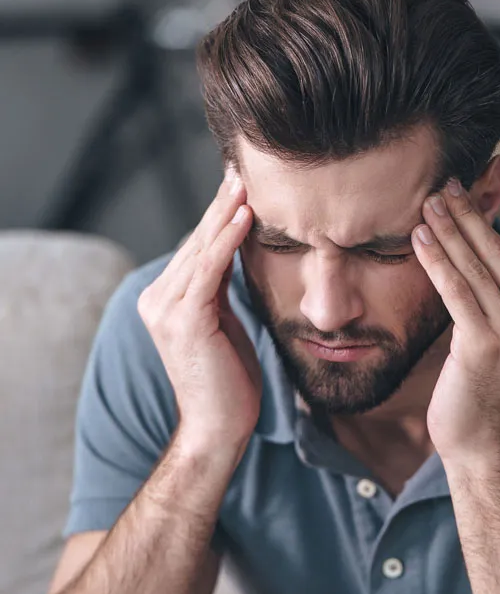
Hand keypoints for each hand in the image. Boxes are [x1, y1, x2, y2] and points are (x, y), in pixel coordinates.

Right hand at [137, 170, 259, 455]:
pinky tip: (245, 215)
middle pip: (198, 241)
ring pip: (202, 249)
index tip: (240, 181)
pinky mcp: (184, 320)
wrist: (219, 427)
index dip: (219, 214)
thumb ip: (223, 290)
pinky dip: (227, 240)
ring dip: (226, 212)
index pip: (198, 247)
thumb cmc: (230, 380)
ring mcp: (166, 309)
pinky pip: (210, 270)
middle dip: (222, 203)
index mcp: (166, 299)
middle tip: (242, 166)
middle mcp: (158, 298)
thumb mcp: (226, 323)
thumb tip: (239, 255)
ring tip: (246, 180)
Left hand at [412, 179, 499, 462]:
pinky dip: (437, 261)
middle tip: (440, 183)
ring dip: (447, 231)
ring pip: (474, 268)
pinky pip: (457, 291)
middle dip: (464, 215)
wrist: (479, 437)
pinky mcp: (484, 342)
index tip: (458, 188)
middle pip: (492, 253)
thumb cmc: (483, 381)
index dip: (480, 218)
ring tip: (427, 202)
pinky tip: (419, 239)